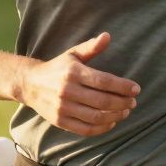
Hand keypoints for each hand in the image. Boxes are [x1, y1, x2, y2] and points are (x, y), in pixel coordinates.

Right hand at [17, 32, 139, 136]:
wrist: (29, 84)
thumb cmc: (57, 67)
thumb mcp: (72, 54)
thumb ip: (91, 47)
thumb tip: (107, 36)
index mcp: (73, 72)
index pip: (104, 81)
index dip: (123, 87)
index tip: (136, 89)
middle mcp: (68, 90)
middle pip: (102, 100)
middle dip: (123, 103)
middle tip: (133, 102)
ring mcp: (63, 107)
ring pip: (96, 116)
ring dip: (115, 116)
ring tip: (125, 112)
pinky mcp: (60, 121)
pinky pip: (85, 129)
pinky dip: (102, 128)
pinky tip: (111, 122)